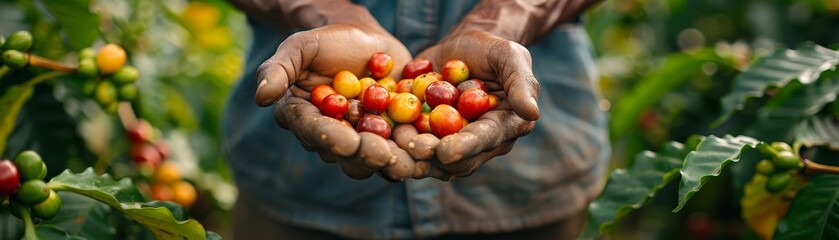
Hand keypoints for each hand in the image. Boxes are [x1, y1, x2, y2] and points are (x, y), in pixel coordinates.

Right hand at [258, 23, 444, 180]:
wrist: (366, 37)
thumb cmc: (328, 40)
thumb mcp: (300, 46)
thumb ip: (278, 69)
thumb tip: (261, 96)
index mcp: (305, 120)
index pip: (316, 134)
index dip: (332, 140)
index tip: (348, 142)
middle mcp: (333, 137)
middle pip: (348, 156)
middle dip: (366, 157)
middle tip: (383, 154)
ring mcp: (364, 139)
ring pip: (377, 160)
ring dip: (394, 163)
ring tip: (410, 161)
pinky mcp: (393, 135)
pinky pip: (405, 149)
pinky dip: (418, 152)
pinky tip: (432, 152)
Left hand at [396, 30, 538, 177]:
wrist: (464, 46)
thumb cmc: (493, 50)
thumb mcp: (510, 58)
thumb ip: (521, 84)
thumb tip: (532, 113)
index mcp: (503, 128)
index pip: (484, 141)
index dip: (465, 147)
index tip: (445, 150)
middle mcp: (476, 143)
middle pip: (454, 159)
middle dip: (430, 156)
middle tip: (409, 148)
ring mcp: (449, 142)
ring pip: (427, 158)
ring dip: (407, 154)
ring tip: (387, 143)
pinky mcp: (424, 135)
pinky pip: (406, 145)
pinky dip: (390, 143)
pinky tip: (371, 136)